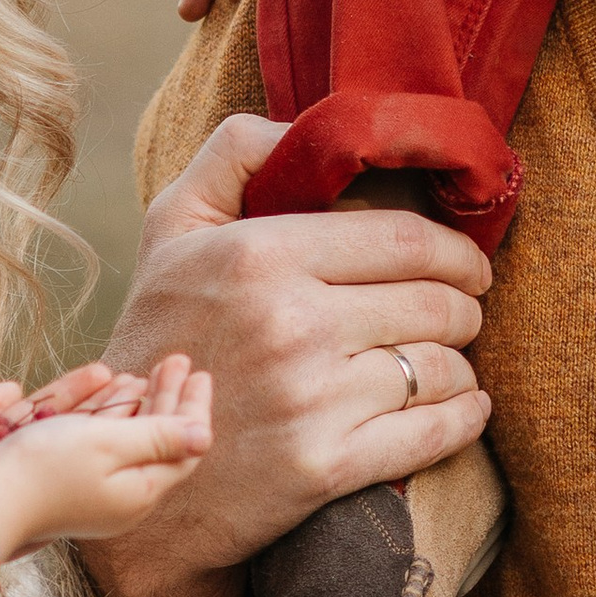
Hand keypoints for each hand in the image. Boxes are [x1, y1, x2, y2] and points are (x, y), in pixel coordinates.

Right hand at [0, 356, 214, 559]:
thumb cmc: (43, 469)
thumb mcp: (108, 444)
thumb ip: (159, 437)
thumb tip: (205, 436)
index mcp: (140, 491)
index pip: (184, 446)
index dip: (193, 407)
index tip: (198, 371)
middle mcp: (124, 499)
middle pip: (160, 443)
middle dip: (170, 398)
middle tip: (176, 361)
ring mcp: (98, 497)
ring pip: (133, 443)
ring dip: (144, 405)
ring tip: (151, 372)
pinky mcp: (72, 490)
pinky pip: (108, 449)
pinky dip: (117, 419)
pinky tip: (114, 400)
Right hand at [81, 111, 493, 596]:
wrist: (128, 469)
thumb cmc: (159, 337)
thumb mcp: (171, 228)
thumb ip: (235, 154)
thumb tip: (309, 127)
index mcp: (258, 255)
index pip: (403, 238)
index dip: (454, 248)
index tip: (466, 261)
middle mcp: (290, 324)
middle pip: (435, 300)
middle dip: (467, 301)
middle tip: (466, 305)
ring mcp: (312, 400)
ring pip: (442, 365)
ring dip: (462, 358)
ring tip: (450, 355)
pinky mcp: (327, 468)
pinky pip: (434, 431)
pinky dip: (464, 415)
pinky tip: (463, 404)